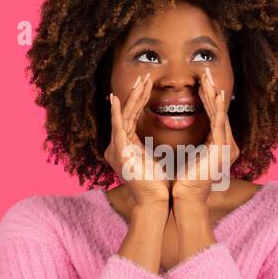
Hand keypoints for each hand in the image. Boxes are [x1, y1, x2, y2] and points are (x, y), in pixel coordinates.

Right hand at [103, 74, 170, 208]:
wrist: (156, 202)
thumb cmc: (158, 184)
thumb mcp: (156, 158)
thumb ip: (153, 145)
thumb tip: (161, 137)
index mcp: (125, 146)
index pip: (132, 117)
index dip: (139, 100)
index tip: (147, 85)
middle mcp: (117, 146)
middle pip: (126, 113)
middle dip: (136, 94)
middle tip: (144, 76)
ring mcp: (116, 148)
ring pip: (124, 116)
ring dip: (133, 97)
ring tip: (142, 81)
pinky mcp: (120, 152)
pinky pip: (118, 127)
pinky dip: (117, 112)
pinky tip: (116, 99)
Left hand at [171, 66, 239, 204]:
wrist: (185, 199)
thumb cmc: (183, 183)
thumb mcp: (187, 158)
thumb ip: (191, 145)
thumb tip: (184, 137)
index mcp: (217, 146)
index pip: (214, 116)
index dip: (208, 98)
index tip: (200, 82)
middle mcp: (225, 144)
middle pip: (219, 111)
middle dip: (211, 90)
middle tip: (206, 71)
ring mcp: (225, 145)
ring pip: (219, 112)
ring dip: (213, 93)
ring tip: (207, 76)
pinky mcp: (220, 147)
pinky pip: (219, 121)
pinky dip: (216, 106)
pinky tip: (214, 93)